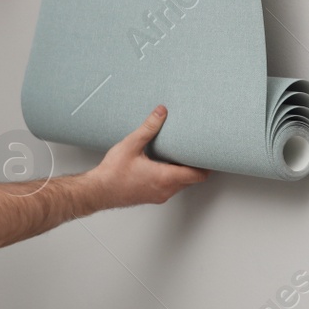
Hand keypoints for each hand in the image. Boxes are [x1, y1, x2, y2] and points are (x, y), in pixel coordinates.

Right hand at [88, 106, 208, 207]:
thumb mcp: (131, 145)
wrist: (98, 191)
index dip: (207, 165)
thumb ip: (148, 128)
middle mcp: (166, 189)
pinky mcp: (152, 196)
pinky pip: (170, 187)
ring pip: (181, 184)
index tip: (210, 154)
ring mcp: (159, 195)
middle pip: (192, 179)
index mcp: (165, 177)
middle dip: (196, 165)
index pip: (198, 175)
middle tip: (196, 150)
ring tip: (179, 154)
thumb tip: (161, 112)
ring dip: (183, 171)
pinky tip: (162, 164)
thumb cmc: (113, 173)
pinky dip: (172, 176)